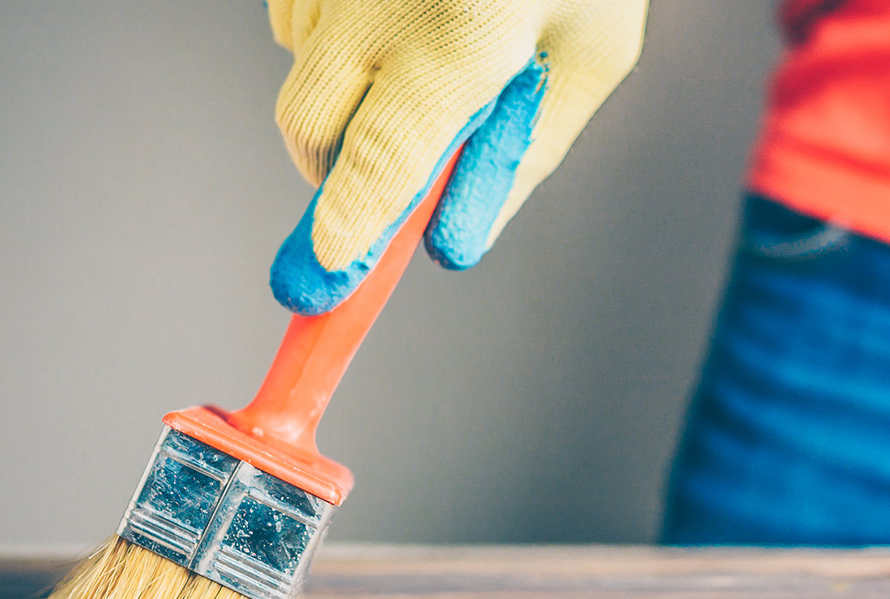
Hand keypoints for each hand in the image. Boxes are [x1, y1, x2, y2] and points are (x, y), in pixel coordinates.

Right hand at [265, 0, 647, 314]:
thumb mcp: (589, 56)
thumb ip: (521, 154)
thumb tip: (450, 243)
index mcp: (465, 31)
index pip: (383, 152)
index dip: (349, 223)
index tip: (323, 280)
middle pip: (311, 126)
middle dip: (337, 176)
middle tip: (380, 193)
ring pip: (302, 71)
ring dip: (345, 100)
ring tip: (423, 61)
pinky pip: (299, 16)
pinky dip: (336, 42)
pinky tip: (397, 15)